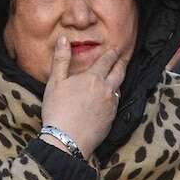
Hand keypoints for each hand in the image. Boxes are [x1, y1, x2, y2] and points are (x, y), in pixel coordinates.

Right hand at [40, 35, 124, 156]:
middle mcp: (106, 89)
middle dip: (121, 63)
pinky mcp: (111, 119)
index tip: (116, 48)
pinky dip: (115, 96)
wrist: (67, 140)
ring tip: (119, 75)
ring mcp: (111, 105)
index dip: (112, 53)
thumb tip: (63, 39)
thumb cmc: (57, 110)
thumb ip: (61, 59)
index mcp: (93, 78)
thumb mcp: (55, 82)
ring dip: (120, 79)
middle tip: (124, 57)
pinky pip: (116, 103)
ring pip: (119, 88)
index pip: (107, 61)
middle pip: (119, 72)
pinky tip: (111, 97)